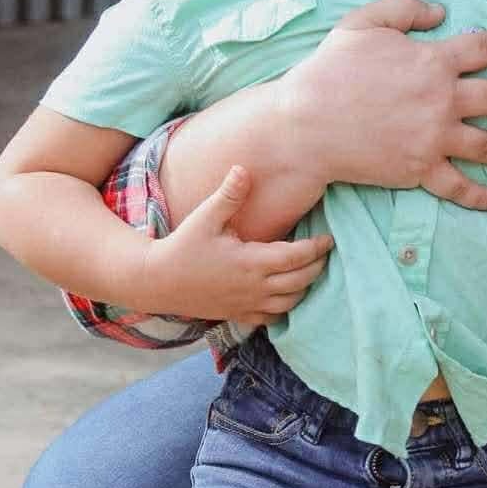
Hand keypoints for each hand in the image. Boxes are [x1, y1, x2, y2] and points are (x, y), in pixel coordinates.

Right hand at [138, 165, 332, 324]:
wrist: (158, 281)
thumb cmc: (183, 246)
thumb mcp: (205, 217)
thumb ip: (229, 195)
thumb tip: (243, 168)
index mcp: (251, 262)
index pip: (297, 257)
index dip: (317, 248)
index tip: (328, 238)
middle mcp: (255, 287)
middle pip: (302, 281)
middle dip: (318, 266)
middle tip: (325, 252)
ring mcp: (248, 305)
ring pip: (291, 303)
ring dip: (305, 288)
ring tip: (311, 270)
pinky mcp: (239, 316)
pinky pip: (272, 319)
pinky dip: (286, 308)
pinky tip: (288, 295)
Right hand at [283, 0, 486, 211]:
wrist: (307, 122)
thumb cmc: (330, 70)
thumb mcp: (363, 23)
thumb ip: (404, 9)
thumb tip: (440, 11)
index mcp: (433, 60)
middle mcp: (443, 99)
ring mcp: (434, 138)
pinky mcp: (420, 169)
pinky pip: (458, 185)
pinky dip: (479, 196)